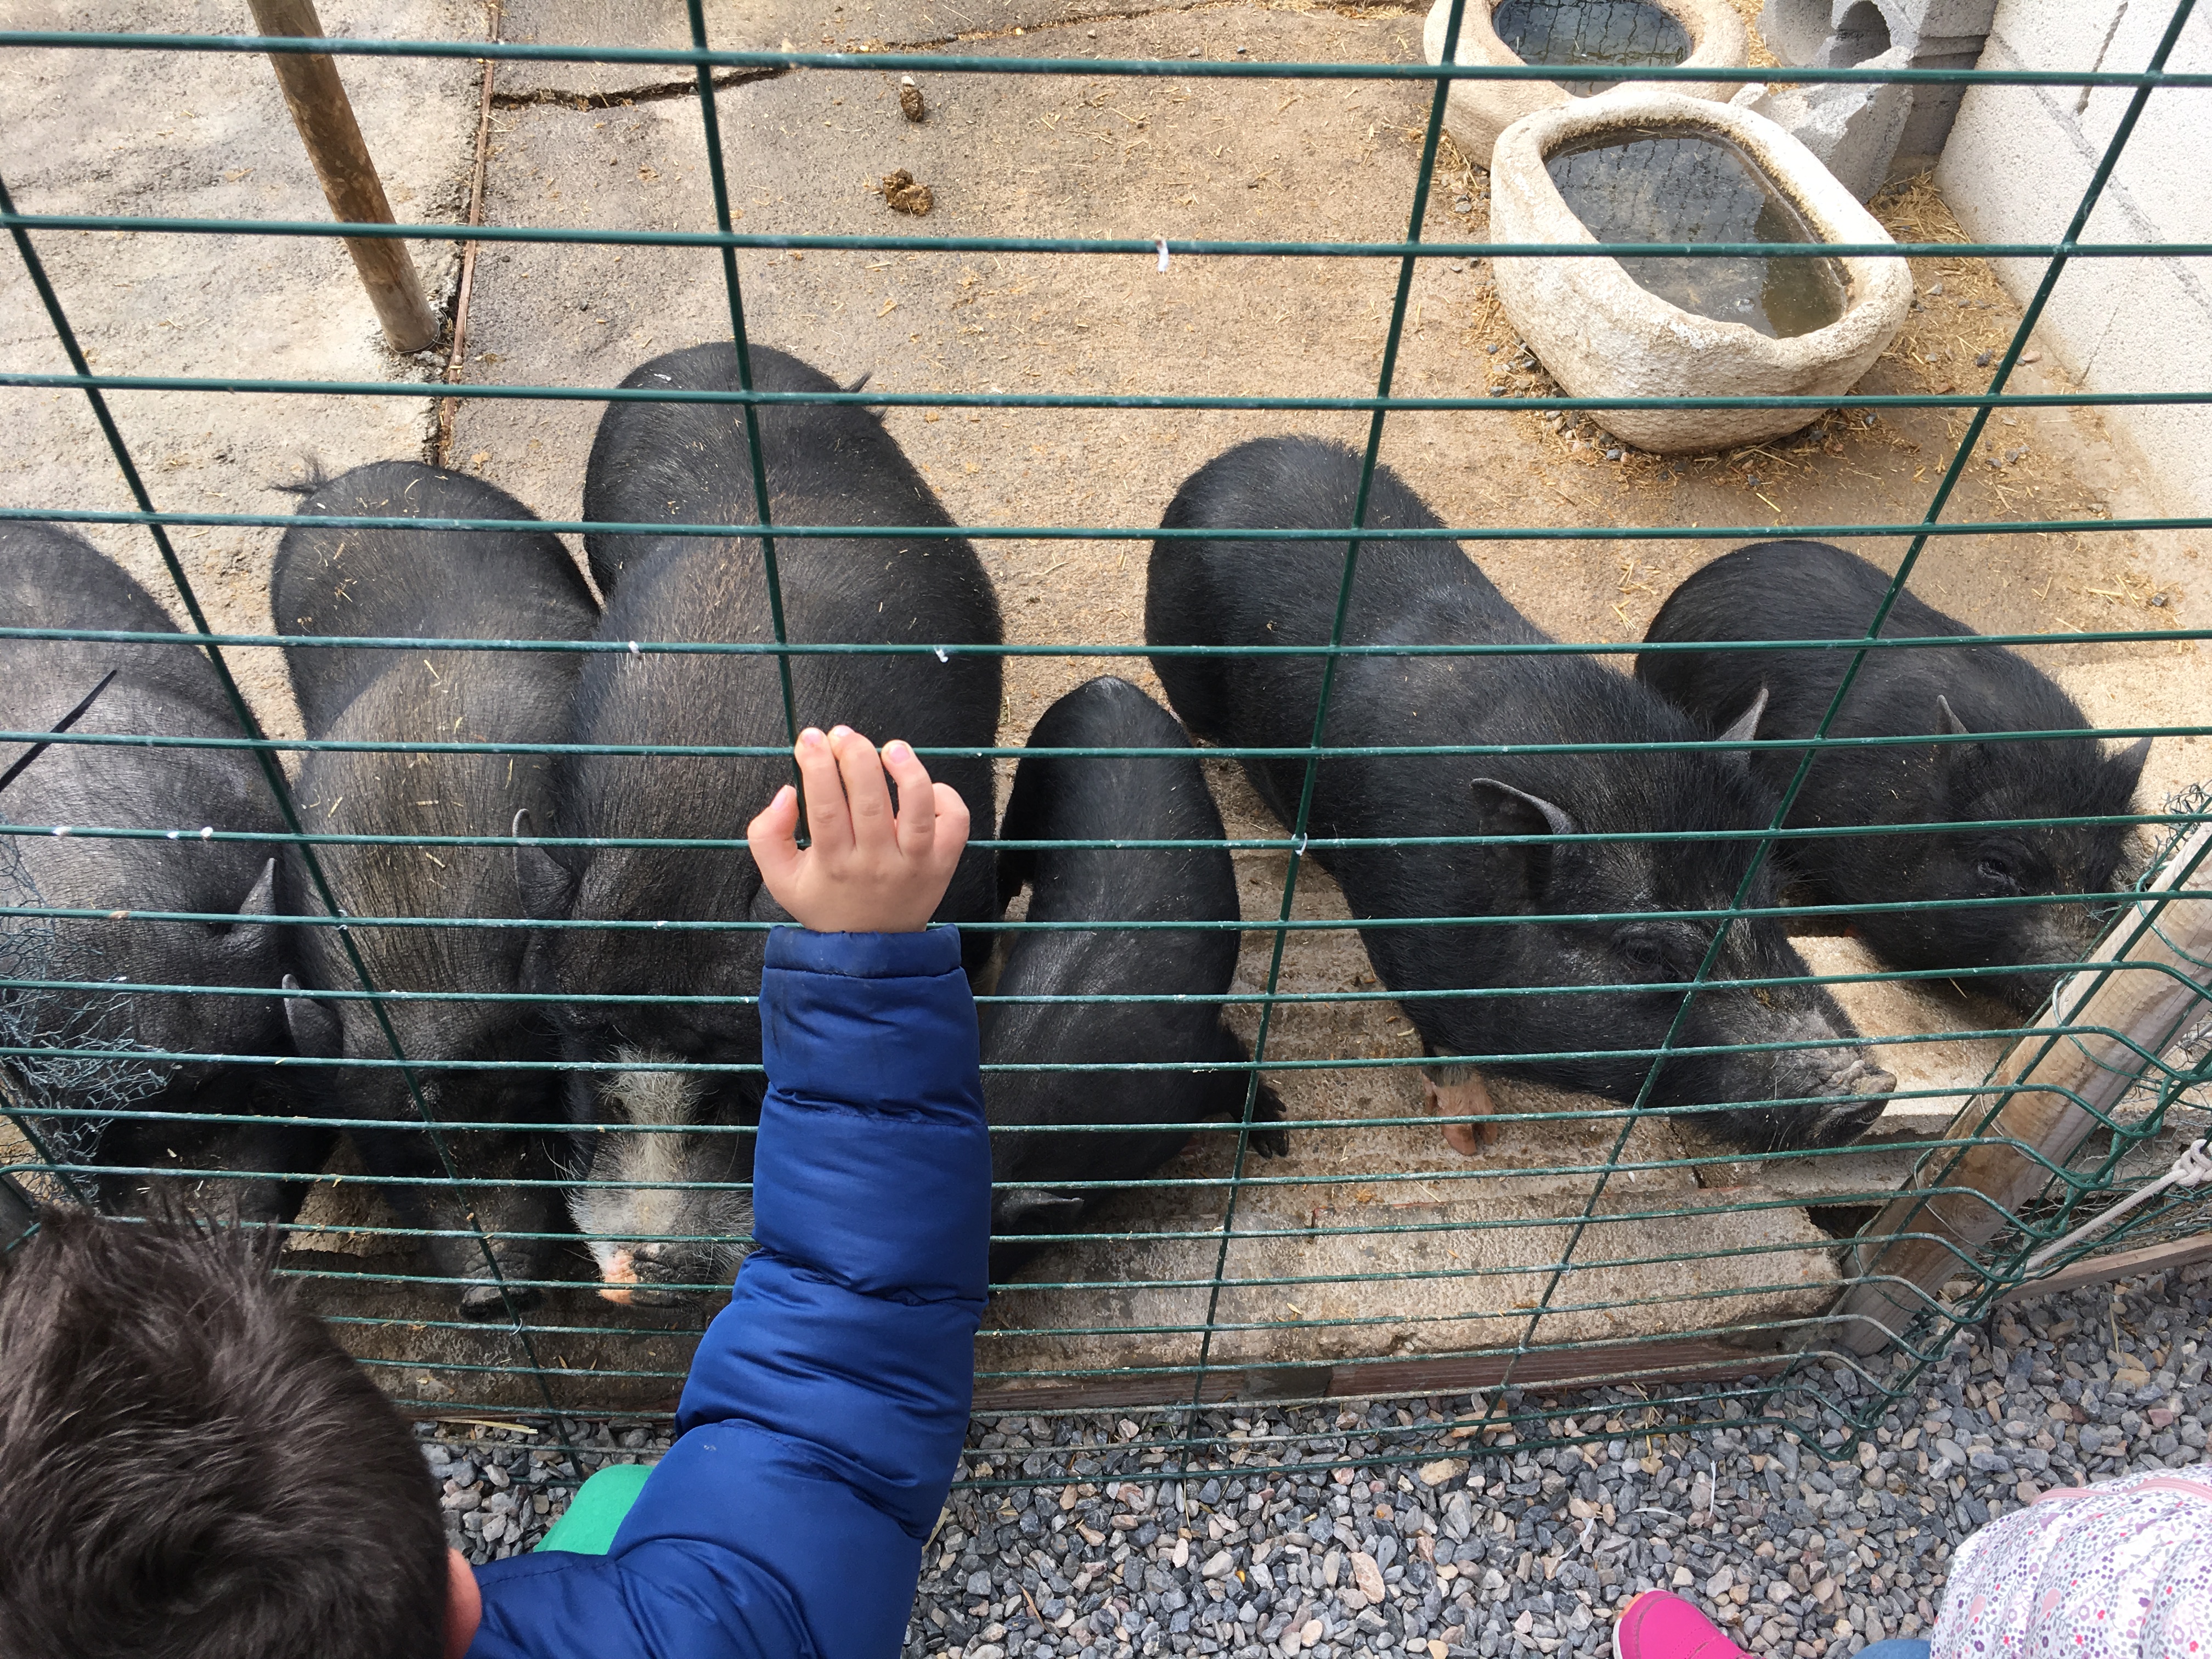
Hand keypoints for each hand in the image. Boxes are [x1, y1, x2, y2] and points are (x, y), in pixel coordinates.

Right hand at [747, 725, 969, 933]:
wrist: (871, 950)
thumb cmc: (824, 902)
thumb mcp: (780, 878)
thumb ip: (766, 835)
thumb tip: (786, 792)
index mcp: (833, 863)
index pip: (825, 806)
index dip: (816, 765)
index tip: (809, 738)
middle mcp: (876, 863)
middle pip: (870, 801)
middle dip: (855, 756)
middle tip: (843, 735)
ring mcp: (914, 863)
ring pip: (917, 809)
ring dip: (907, 770)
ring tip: (892, 748)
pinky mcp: (943, 864)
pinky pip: (955, 823)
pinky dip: (945, 796)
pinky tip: (923, 786)